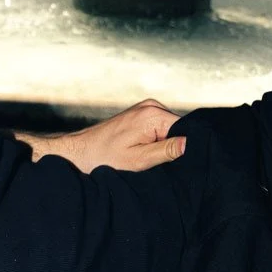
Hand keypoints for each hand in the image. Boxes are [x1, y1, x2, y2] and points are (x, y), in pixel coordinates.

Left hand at [20, 99, 186, 174]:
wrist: (79, 153)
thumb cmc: (104, 159)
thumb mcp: (139, 160)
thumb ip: (167, 150)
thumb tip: (192, 143)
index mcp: (153, 114)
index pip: (188, 129)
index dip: (189, 148)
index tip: (182, 164)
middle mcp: (151, 106)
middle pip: (181, 128)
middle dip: (178, 147)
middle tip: (165, 164)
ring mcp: (146, 109)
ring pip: (172, 130)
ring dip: (167, 146)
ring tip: (152, 160)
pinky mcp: (141, 116)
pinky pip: (161, 129)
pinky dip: (158, 142)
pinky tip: (148, 154)